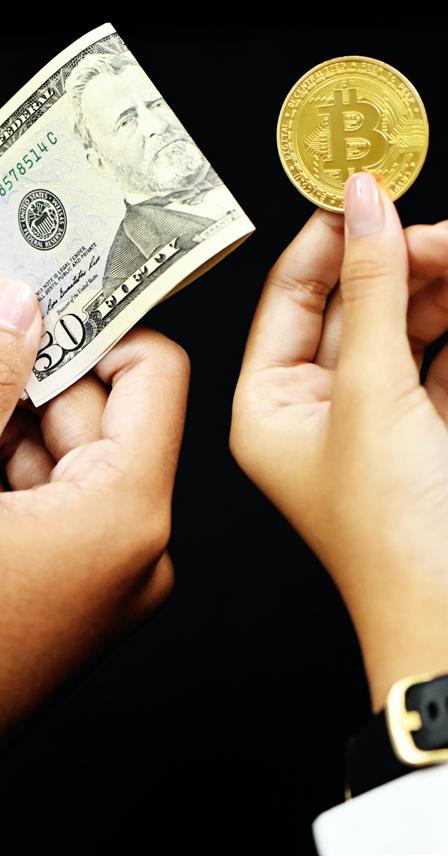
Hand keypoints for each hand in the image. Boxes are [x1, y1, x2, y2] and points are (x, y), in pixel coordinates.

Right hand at [0, 281, 188, 739]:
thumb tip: (19, 307)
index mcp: (127, 516)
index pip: (154, 376)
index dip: (99, 327)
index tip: (46, 298)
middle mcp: (136, 551)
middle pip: (106, 417)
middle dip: (35, 379)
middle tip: (0, 343)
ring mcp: (108, 581)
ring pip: (72, 462)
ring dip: (14, 428)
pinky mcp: (77, 598)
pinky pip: (59, 507)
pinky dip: (16, 477)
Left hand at [231, 173, 447, 710]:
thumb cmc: (391, 530)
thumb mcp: (372, 394)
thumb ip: (373, 293)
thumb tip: (365, 205)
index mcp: (268, 406)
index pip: (290, 298)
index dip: (326, 240)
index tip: (363, 187)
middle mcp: (312, 412)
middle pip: (352, 307)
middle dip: (394, 262)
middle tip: (431, 229)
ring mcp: (370, 421)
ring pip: (400, 329)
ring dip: (430, 289)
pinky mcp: (420, 430)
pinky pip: (435, 360)